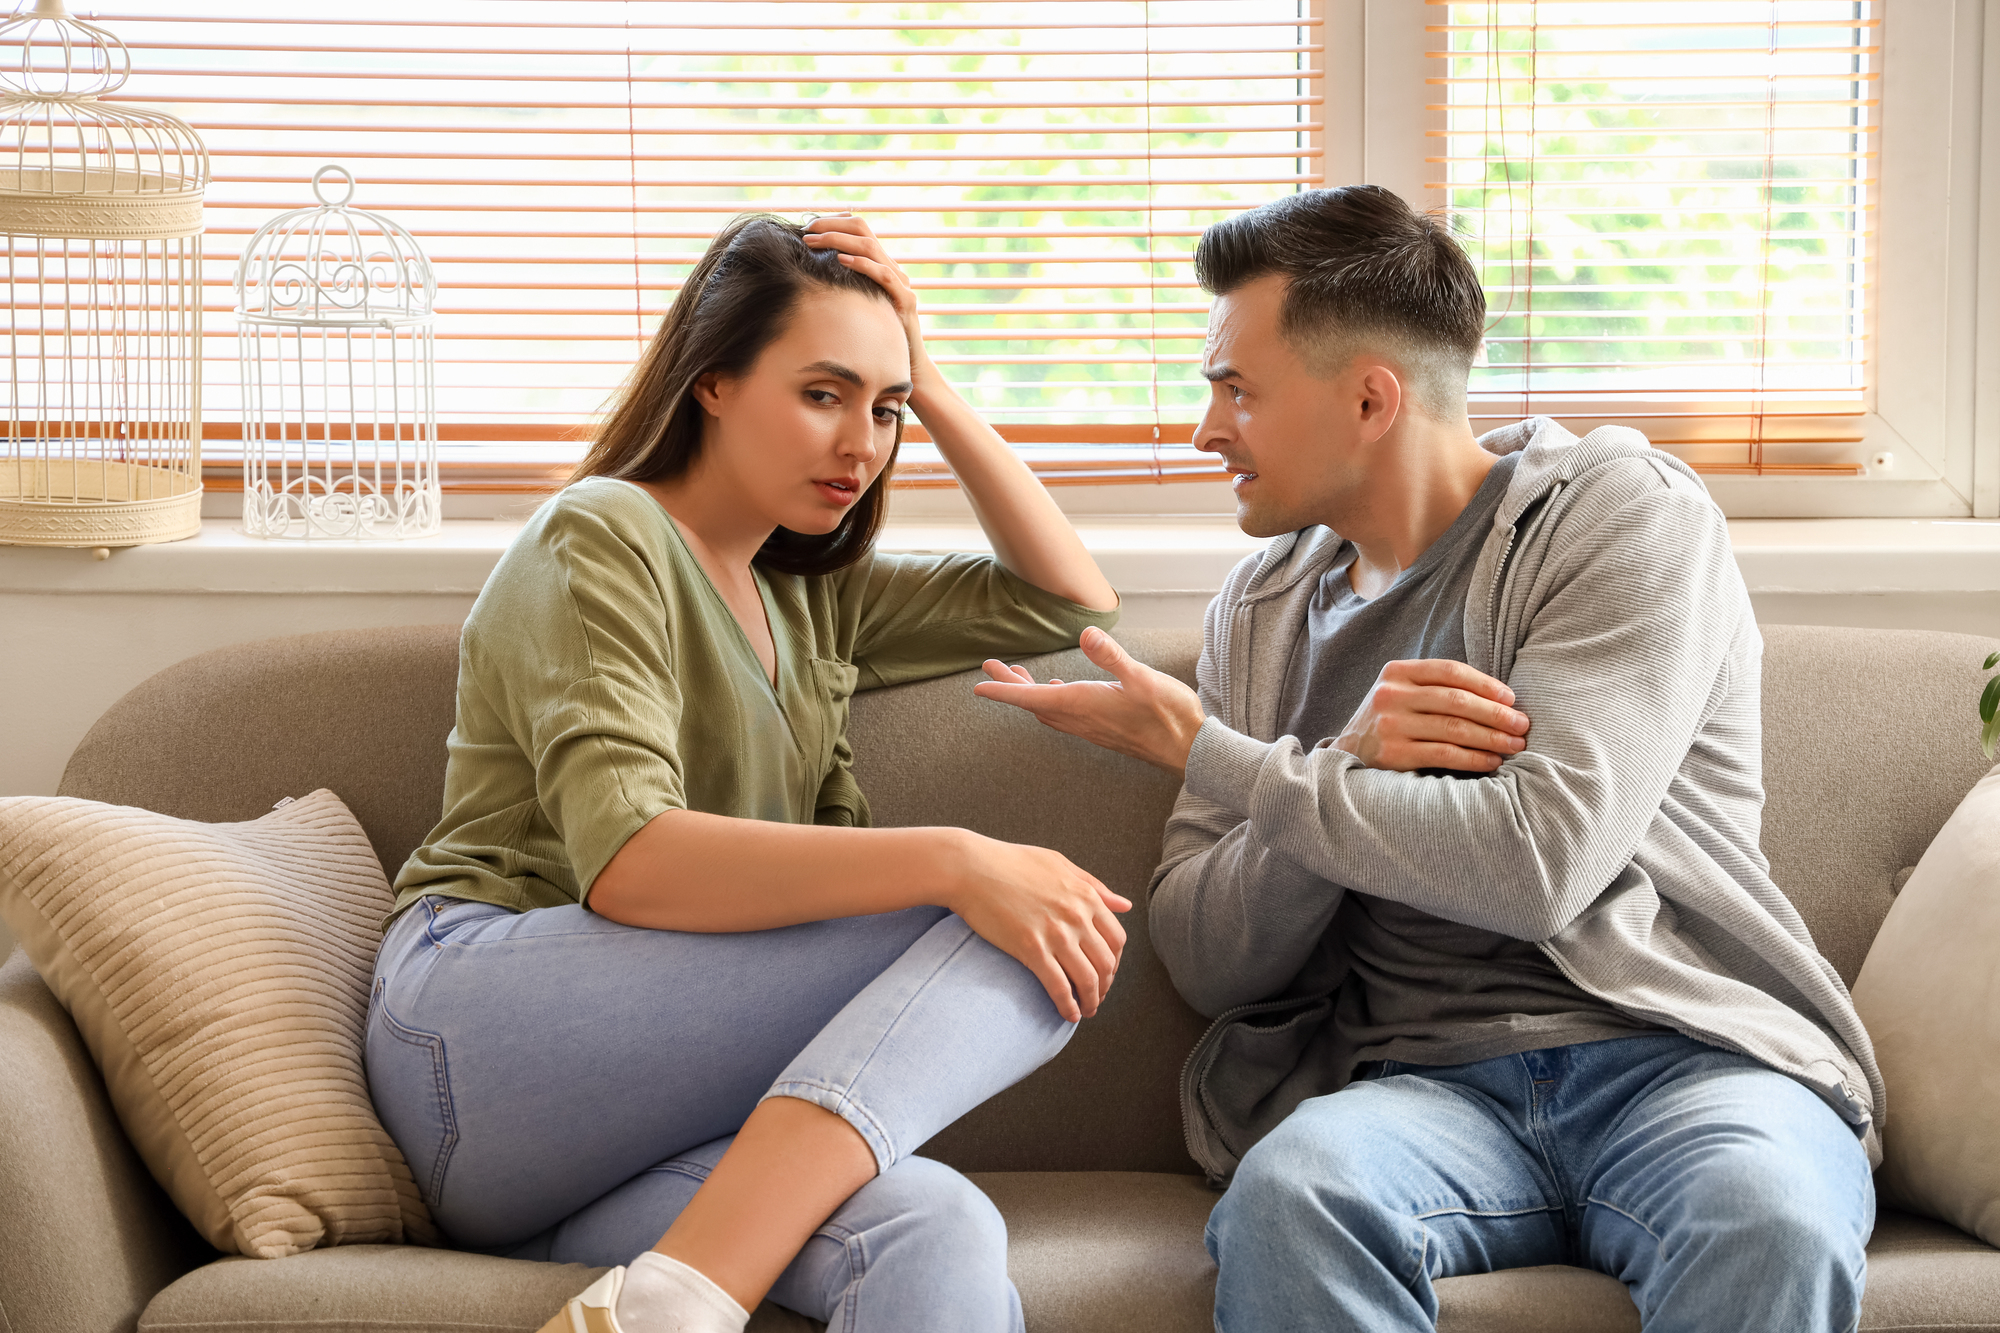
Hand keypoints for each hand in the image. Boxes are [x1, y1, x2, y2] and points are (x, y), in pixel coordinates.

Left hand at [801, 214, 939, 392]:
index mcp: (882, 265)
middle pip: (863, 230)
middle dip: (831, 226)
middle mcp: (893, 268)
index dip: (834, 223)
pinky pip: (884, 275)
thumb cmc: (877, 339)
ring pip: (870, 247)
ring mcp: (902, 283)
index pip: (859, 229)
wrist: (908, 366)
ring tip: (813, 242)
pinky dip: (862, 265)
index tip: (808, 226)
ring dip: (838, 241)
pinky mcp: (906, 301)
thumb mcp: (857, 306)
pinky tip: (841, 261)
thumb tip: (810, 277)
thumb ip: (843, 288)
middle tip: (806, 230)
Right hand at [943, 831, 1130, 1021]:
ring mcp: (1055, 934)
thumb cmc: (1012, 862)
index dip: (1115, 962)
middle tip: (1096, 996)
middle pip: (1106, 963)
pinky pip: (1059, 987)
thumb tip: (1126, 905)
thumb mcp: (1060, 865)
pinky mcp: (1031, 949)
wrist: (971, 867)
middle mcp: (1077, 916)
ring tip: (1085, 1011)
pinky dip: (1068, 1006)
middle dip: (1105, 986)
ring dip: (1091, 1001)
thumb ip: (1095, 886)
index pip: (1117, 939)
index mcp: (1086, 896)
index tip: (1105, 972)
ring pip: (1087, 979)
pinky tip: (1068, 1015)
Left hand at [973, 626, 1206, 775]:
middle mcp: (1081, 719)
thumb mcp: (1142, 677)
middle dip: (1010, 686)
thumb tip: (1086, 633)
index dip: (1004, 692)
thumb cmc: (1169, 714)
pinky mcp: (1102, 729)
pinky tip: (1056, 692)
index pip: (1032, 699)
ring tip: (1017, 676)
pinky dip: (1050, 702)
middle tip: (991, 666)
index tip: (979, 687)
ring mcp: (1091, 727)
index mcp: (1084, 705)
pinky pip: (1064, 717)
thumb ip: (1112, 655)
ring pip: (1048, 711)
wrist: (1189, 749)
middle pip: (1034, 705)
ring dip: (1029, 694)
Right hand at [1334, 659, 1528, 772]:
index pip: (1450, 671)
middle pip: (1456, 701)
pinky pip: (1444, 754)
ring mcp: (1390, 725)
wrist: (1348, 753)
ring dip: (1492, 738)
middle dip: (1496, 714)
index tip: (1511, 699)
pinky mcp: (1393, 754)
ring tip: (1514, 744)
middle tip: (1522, 725)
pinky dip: (1474, 758)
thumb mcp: (1402, 692)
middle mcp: (1391, 695)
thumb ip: (1436, 687)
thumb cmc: (1389, 720)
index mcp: (1396, 672)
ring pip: (1454, 728)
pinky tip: (1491, 761)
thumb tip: (1498, 698)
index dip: (1486, 684)